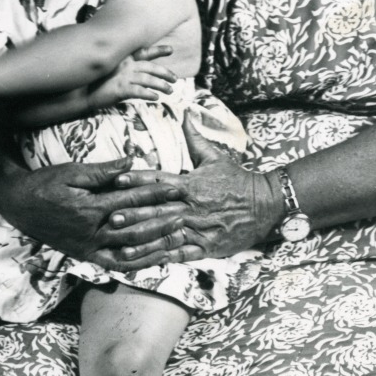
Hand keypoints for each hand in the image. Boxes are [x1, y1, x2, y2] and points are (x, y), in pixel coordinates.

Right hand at [0, 153, 188, 264]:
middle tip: (187, 212)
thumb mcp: (71, 171)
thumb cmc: (46, 184)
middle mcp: (90, 232)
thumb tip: (132, 161)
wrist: (19, 206)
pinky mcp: (87, 257)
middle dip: (164, 220)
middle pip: (136, 228)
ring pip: (129, 250)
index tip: (178, 187)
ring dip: (156, 243)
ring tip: (179, 236)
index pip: (130, 200)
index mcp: (88, 208)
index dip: (156, 193)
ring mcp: (89, 248)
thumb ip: (103, 170)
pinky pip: (116, 265)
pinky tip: (157, 258)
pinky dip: (138, 263)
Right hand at [87, 45, 176, 110]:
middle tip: (175, 79)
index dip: (158, 50)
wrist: (80, 92)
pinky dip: (148, 93)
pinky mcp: (119, 89)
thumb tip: (136, 70)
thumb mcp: (110, 69)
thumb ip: (123, 67)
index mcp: (123, 59)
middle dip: (165, 72)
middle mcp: (125, 66)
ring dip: (161, 84)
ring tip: (169, 91)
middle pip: (150, 67)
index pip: (144, 52)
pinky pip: (138, 91)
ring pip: (148, 79)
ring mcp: (122, 77)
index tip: (171, 49)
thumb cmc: (95, 81)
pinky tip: (155, 97)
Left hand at [107, 113, 283, 267]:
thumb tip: (185, 113)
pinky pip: (181, 253)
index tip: (117, 179)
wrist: (266, 204)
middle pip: (158, 211)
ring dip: (142, 240)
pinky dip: (162, 257)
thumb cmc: (237, 180)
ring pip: (166, 235)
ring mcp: (200, 228)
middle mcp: (193, 207)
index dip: (138, 179)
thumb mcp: (215, 157)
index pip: (160, 181)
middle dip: (133, 215)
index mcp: (191, 184)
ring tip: (119, 245)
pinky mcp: (207, 247)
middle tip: (109, 218)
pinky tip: (145, 261)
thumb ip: (195, 139)